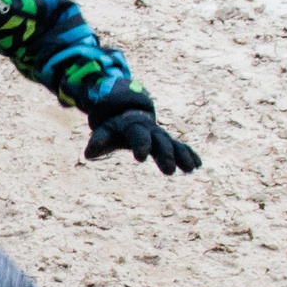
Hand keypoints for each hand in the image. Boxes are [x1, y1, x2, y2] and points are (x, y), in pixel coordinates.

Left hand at [85, 109, 200, 174]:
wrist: (129, 115)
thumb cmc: (114, 128)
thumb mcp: (103, 132)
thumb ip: (98, 141)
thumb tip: (88, 153)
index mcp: (134, 127)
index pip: (138, 136)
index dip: (140, 145)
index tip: (141, 158)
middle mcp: (151, 131)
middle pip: (160, 142)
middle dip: (165, 155)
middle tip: (169, 171)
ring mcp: (161, 136)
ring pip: (174, 145)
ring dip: (182, 156)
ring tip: (190, 169)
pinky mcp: (168, 142)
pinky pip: (181, 147)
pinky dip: (189, 154)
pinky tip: (197, 165)